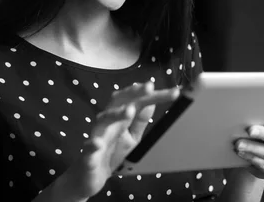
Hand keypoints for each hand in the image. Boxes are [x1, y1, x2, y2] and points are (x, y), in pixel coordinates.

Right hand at [69, 82, 179, 198]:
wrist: (88, 176)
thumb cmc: (110, 152)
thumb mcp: (131, 137)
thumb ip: (140, 121)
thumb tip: (151, 102)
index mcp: (120, 117)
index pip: (138, 101)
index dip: (155, 96)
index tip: (174, 93)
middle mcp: (108, 122)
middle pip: (119, 102)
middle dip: (134, 93)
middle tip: (149, 87)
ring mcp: (97, 136)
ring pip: (104, 121)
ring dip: (116, 114)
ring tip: (130, 111)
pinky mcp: (88, 155)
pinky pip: (89, 148)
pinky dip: (92, 145)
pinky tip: (97, 144)